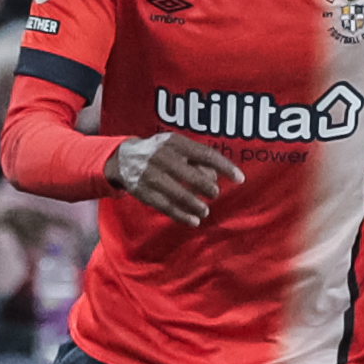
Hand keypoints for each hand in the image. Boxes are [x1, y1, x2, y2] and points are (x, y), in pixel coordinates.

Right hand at [105, 132, 241, 225]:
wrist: (123, 158)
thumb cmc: (160, 151)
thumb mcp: (176, 146)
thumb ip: (197, 157)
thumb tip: (217, 175)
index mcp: (174, 142)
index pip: (205, 154)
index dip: (225, 167)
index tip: (240, 179)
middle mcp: (161, 157)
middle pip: (192, 175)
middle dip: (208, 187)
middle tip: (215, 193)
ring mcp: (150, 175)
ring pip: (179, 194)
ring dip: (196, 204)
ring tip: (205, 210)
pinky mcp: (143, 192)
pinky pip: (166, 206)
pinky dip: (182, 215)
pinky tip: (194, 221)